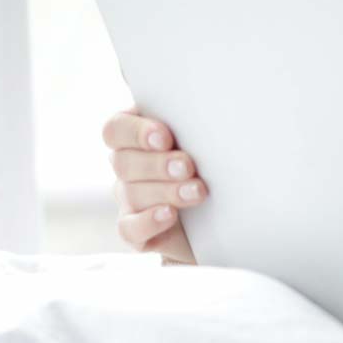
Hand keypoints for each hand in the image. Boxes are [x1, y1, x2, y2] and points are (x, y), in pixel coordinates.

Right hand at [102, 108, 204, 262]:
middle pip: (123, 162)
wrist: (225, 215)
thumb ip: (194, 127)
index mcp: (136, 137)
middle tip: (187, 166)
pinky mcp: (136, 231)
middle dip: (157, 164)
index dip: (136, 132)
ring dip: (166, 191)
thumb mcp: (204, 142)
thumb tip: (210, 111)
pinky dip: (149, 221)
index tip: (165, 138)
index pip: (116, 129)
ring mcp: (129, 200)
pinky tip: (170, 214)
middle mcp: (127, 167)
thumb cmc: (212, 165)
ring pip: (132, 193)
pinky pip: (129, 228)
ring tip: (197, 191)